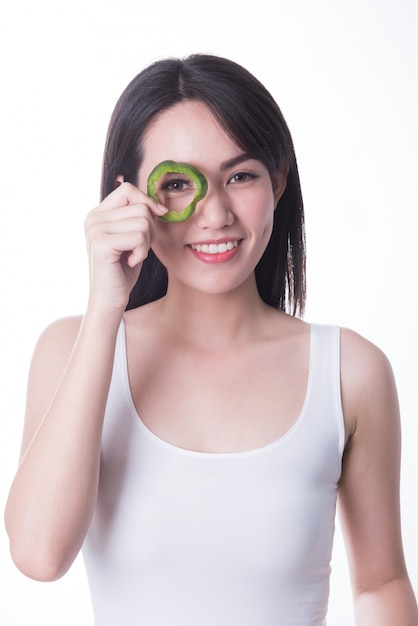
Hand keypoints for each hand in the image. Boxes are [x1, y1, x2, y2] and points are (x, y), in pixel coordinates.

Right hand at [84, 182, 166, 311]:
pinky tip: (131, 262)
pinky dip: (142, 252)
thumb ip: (139, 217)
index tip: (159, 216)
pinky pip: (139, 237)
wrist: (110, 298)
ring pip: (143, 222)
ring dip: (146, 243)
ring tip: (134, 256)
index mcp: (98, 213)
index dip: (147, 201)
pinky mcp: (101, 244)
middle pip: (140, 207)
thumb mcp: (132, 237)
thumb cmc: (123, 270)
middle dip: (151, 228)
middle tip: (141, 248)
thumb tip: (160, 204)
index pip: (128, 189)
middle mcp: (93, 218)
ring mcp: (95, 230)